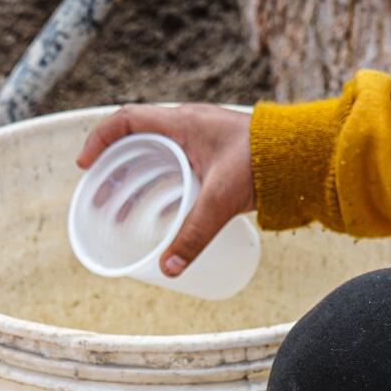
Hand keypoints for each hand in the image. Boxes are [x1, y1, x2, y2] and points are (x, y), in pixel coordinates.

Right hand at [75, 103, 252, 276]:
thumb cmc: (264, 162)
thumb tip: (168, 269)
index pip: (126, 120)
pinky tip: (164, 206)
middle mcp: (190, 125)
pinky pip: (179, 162)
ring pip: (158, 153)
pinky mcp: (218, 154)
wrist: (305, 153)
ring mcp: (205, 138)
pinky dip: (163, 181)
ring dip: (137, 176)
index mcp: (182, 123)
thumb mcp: (221, 200)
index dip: (100, 140)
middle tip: (101, 195)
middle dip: (114, 168)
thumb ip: (193, 234)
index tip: (85, 165)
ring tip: (124, 206)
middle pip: (138, 140)